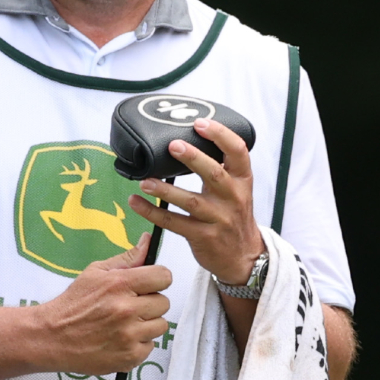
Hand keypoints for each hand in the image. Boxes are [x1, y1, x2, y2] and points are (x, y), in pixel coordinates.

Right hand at [34, 236, 172, 373]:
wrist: (52, 337)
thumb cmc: (73, 304)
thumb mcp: (95, 273)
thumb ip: (128, 258)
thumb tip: (148, 241)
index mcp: (119, 284)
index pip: (164, 276)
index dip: (157, 280)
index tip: (148, 285)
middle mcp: (127, 310)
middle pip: (164, 302)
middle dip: (149, 303)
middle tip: (130, 306)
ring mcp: (129, 335)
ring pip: (160, 325)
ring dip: (146, 324)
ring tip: (125, 324)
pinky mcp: (129, 356)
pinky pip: (150, 346)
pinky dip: (138, 343)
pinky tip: (121, 339)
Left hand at [129, 117, 265, 285]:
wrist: (243, 256)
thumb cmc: (234, 216)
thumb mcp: (238, 190)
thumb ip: (220, 169)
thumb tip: (187, 140)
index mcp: (242, 180)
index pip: (238, 152)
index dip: (221, 135)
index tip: (200, 123)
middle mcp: (233, 198)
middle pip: (214, 174)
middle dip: (194, 158)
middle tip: (173, 145)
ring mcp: (218, 219)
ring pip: (191, 202)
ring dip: (166, 191)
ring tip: (145, 181)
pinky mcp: (203, 237)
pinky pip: (174, 223)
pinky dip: (153, 213)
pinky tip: (136, 203)